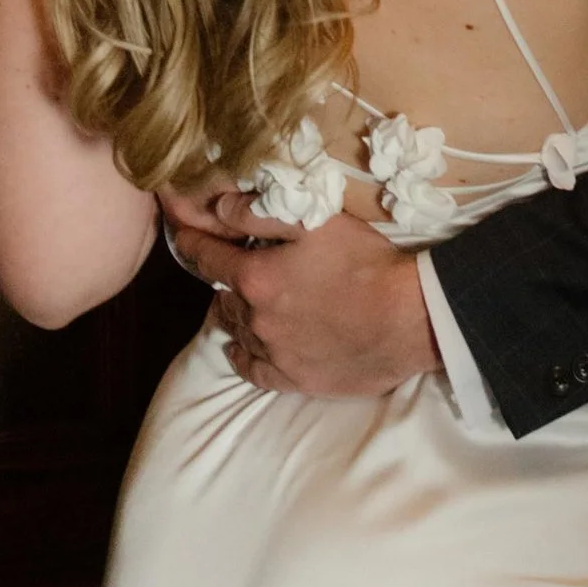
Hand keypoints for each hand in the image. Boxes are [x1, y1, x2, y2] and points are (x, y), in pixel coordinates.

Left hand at [164, 193, 442, 397]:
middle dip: (224, 279)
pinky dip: (242, 356)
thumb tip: (218, 208)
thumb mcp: (315, 221)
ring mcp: (274, 352)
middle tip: (238, 267)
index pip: (206, 257)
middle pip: (222, 297)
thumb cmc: (365, 262)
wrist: (408, 318)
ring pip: (236, 331)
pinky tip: (241, 349)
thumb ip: (260, 213)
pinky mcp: (295, 378)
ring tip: (244, 302)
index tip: (179, 232)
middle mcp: (256, 318)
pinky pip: (253, 370)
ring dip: (235, 313)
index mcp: (256, 277)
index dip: (190, 241)